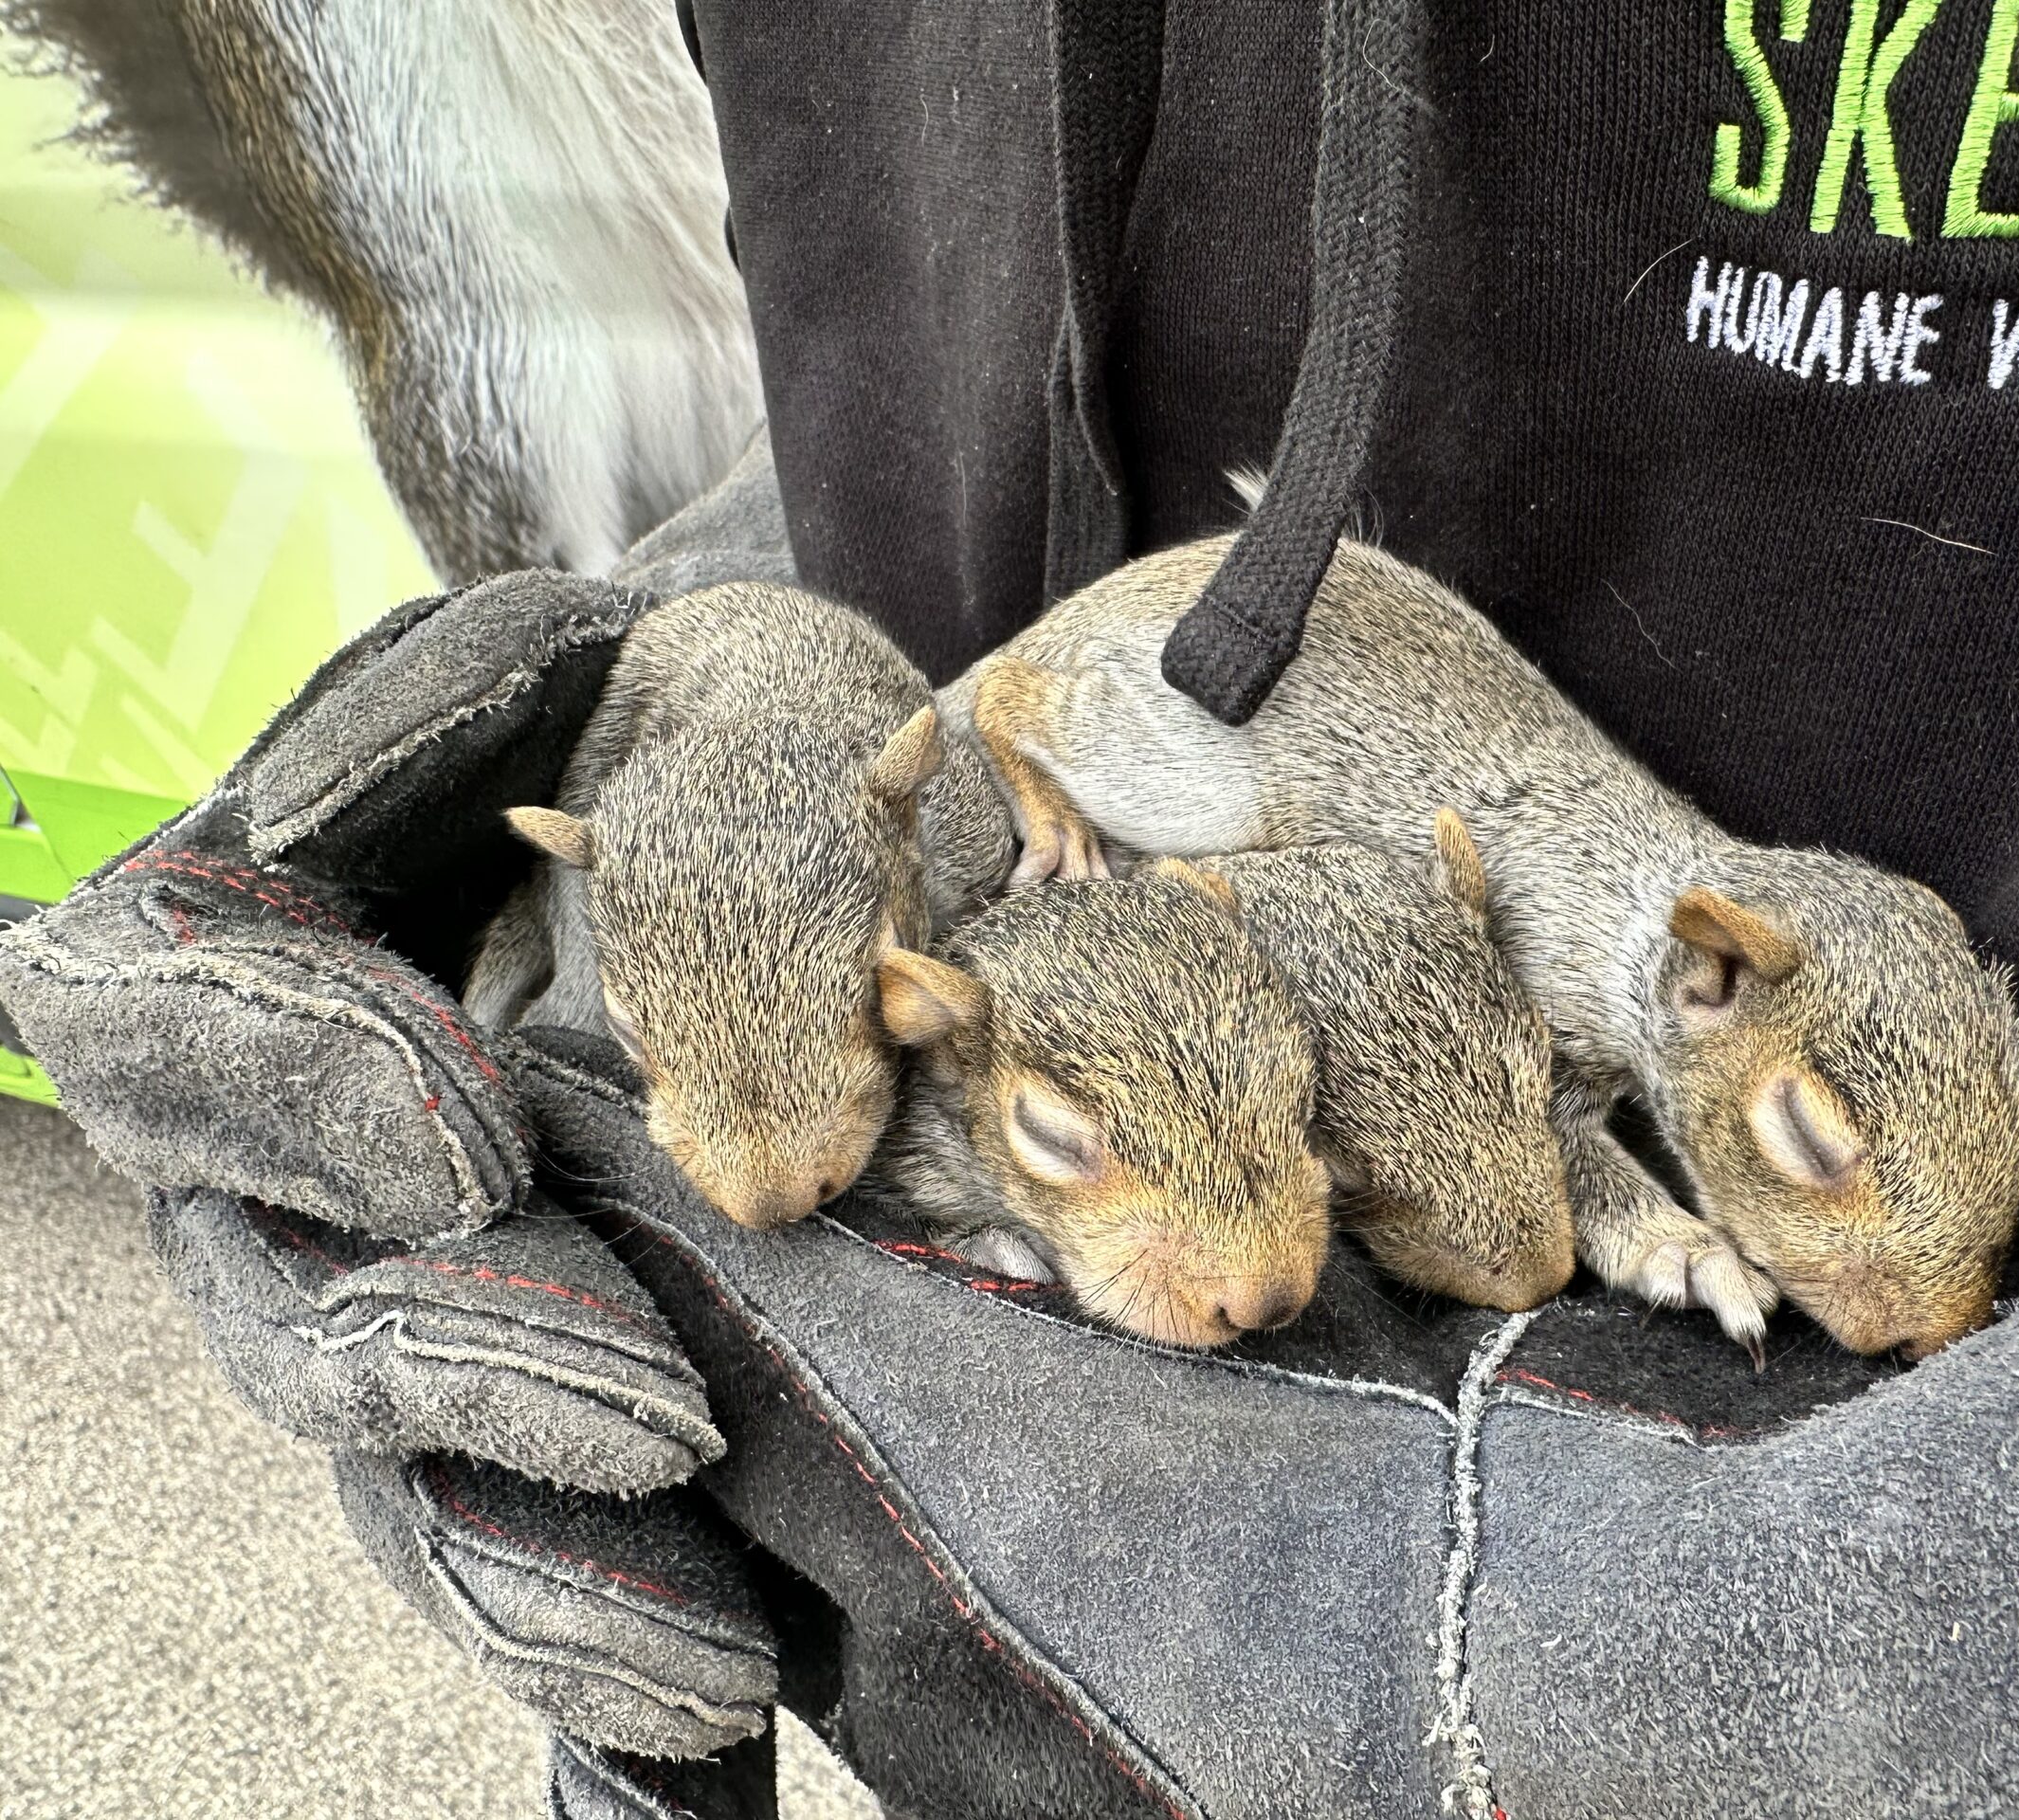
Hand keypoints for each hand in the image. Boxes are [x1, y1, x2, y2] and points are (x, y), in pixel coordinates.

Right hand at [0, 571, 774, 1753]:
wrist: (786, 806)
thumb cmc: (681, 715)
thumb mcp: (627, 663)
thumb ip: (488, 722)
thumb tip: (305, 829)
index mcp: (265, 952)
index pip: (174, 1019)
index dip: (289, 1087)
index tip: (468, 1137)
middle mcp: (303, 1166)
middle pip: (304, 1310)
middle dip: (470, 1370)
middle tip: (655, 1414)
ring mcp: (413, 1313)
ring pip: (418, 1479)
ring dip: (545, 1582)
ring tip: (708, 1666)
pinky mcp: (540, 1418)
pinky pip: (542, 1583)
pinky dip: (596, 1726)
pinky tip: (684, 1799)